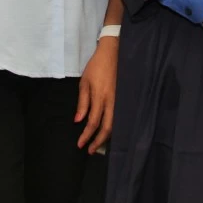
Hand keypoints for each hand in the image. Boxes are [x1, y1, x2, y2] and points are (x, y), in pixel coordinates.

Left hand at [76, 36, 117, 153]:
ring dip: (107, 136)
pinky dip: (114, 127)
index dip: (87, 135)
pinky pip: (120, 117)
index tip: (80, 144)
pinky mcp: (124, 98)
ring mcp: (120, 100)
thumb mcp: (84, 82)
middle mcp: (112, 102)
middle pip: (107, 128)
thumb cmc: (96, 66)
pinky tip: (109, 131)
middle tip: (90, 150)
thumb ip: (82, 102)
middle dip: (98, 141)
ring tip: (98, 144)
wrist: (113, 52)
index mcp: (100, 97)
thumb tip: (78, 120)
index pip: (93, 122)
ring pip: (116, 124)